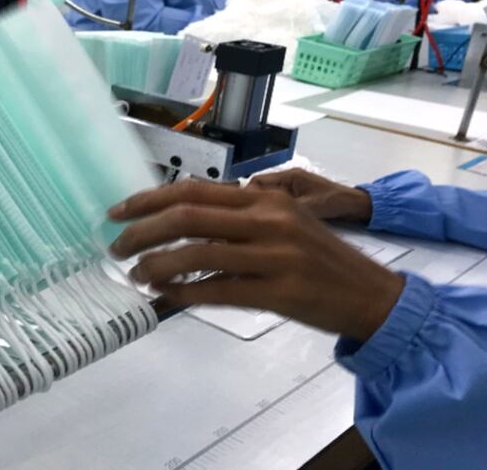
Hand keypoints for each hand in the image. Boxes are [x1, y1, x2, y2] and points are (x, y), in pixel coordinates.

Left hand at [108, 179, 404, 340]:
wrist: (370, 295)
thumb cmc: (321, 261)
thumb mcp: (283, 225)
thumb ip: (238, 220)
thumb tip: (180, 226)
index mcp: (265, 198)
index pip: (194, 190)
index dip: (149, 199)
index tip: (119, 211)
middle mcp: (268, 218)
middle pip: (189, 215)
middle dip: (143, 230)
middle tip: (116, 247)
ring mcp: (275, 255)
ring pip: (198, 253)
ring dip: (158, 264)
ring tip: (137, 274)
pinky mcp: (280, 291)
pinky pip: (218, 290)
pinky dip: (184, 293)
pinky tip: (164, 296)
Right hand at [246, 168, 372, 222]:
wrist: (357, 206)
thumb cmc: (337, 202)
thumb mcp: (312, 207)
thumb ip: (289, 209)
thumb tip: (264, 217)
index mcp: (290, 176)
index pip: (255, 182)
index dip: (247, 196)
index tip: (246, 214)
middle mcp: (287, 180)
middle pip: (257, 190)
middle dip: (252, 205)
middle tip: (251, 222)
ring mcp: (290, 190)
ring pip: (265, 199)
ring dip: (262, 211)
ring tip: (260, 226)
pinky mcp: (295, 199)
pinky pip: (276, 205)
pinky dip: (272, 214)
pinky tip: (273, 227)